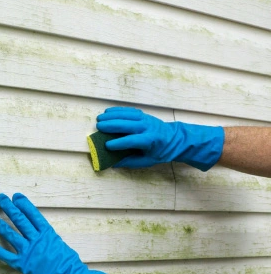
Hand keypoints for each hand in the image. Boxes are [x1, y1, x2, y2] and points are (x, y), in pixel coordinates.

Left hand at [0, 193, 121, 273]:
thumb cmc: (70, 266)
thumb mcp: (61, 246)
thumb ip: (49, 239)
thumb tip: (43, 235)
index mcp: (48, 233)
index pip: (33, 214)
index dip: (24, 204)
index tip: (16, 196)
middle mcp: (37, 240)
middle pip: (20, 220)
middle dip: (9, 207)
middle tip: (1, 198)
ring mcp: (29, 251)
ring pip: (10, 234)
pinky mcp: (23, 265)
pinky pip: (7, 256)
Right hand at [96, 107, 223, 170]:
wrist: (175, 139)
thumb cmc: (159, 152)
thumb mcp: (147, 161)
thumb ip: (130, 162)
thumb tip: (113, 163)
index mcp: (150, 141)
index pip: (132, 141)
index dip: (119, 143)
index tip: (107, 145)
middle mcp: (147, 128)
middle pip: (128, 124)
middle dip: (112, 125)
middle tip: (99, 127)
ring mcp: (146, 119)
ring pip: (127, 115)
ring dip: (112, 116)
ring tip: (99, 119)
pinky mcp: (143, 114)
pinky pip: (129, 110)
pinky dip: (118, 110)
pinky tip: (108, 112)